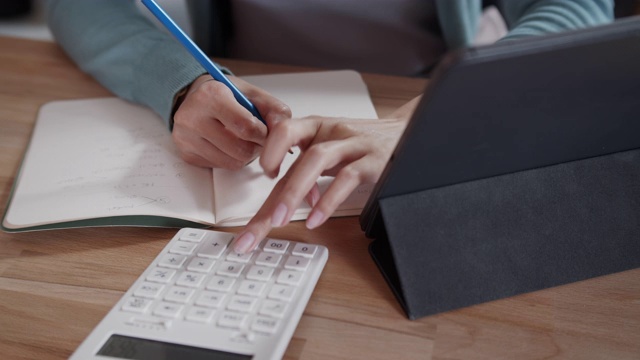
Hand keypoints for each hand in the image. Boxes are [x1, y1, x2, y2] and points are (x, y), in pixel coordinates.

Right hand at [172, 74, 290, 168]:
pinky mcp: (186, 154)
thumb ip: (274, 110)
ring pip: (232, 163)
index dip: (264, 134)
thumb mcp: (253, 94)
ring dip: (246, 156)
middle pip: (240, 150)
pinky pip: (221, 167)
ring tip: (242, 140)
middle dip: (256, 147)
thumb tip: (284, 133)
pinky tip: (228, 144)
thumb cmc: (228, 95)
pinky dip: (231, 159)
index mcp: (211, 96)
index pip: (247, 127)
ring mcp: (186, 138)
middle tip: (257, 138)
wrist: (196, 97)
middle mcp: (193, 117)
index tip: (266, 131)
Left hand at [232, 96, 421, 252]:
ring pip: (317, 159)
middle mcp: (332, 132)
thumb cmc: (364, 145)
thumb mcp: (332, 151)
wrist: (408, 134)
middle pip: (295, 157)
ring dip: (294, 192)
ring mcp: (354, 145)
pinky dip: (329, 200)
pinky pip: (347, 177)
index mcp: (316, 128)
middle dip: (272, 195)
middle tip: (255, 227)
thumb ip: (309, 173)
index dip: (268, 154)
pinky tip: (316, 218)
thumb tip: (288, 201)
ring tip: (279, 221)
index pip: (282, 136)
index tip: (262, 177)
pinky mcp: (374, 161)